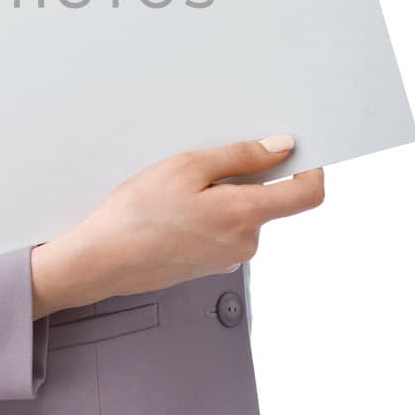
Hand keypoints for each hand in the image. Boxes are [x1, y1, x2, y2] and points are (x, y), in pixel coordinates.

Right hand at [70, 135, 323, 301]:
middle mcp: (245, 242)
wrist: (103, 260)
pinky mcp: (211, 265)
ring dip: (223, 197)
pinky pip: (224, 231)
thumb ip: (242, 157)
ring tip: (180, 192)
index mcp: (245, 215)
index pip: (307, 195)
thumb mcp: (187, 167)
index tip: (298, 153)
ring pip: (243, 215)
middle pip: (269, 200)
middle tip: (204, 167)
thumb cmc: (137, 216)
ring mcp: (229, 258)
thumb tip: (280, 149)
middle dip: (246, 178)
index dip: (310, 169)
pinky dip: (209, 215)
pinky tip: (175, 212)